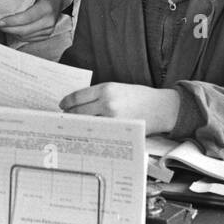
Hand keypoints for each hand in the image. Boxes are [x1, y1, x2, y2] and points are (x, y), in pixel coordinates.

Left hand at [0, 0, 70, 41]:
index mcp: (46, 8)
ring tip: (2, 26)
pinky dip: (17, 35)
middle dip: (8, 28)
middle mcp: (49, 21)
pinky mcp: (46, 36)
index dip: (11, 21)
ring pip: (24, 36)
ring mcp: (48, 30)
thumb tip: (2, 5)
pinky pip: (28, 39)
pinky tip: (11, 29)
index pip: (26, 18)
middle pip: (23, 30)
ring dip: (11, 32)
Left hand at [60, 83, 180, 131]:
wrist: (161, 107)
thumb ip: (100, 95)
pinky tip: (89, 134)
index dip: (66, 102)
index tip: (61, 105)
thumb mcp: (118, 88)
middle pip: (79, 112)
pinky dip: (92, 133)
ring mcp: (112, 118)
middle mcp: (107, 102)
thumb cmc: (141, 97)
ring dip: (79, 126)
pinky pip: (100, 133)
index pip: (78, 96)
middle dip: (69, 116)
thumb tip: (80, 105)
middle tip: (64, 119)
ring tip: (74, 128)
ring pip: (87, 124)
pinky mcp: (118, 130)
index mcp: (106, 88)